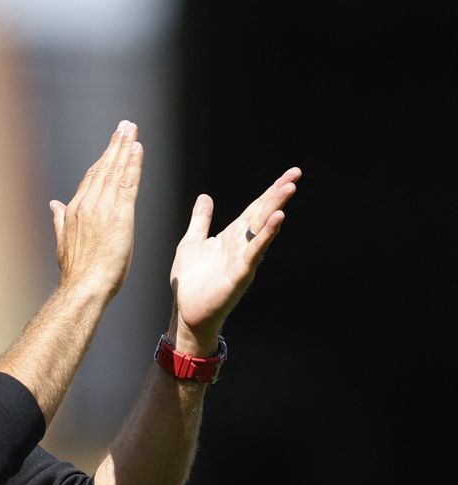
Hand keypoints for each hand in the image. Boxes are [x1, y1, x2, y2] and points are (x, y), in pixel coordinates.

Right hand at [49, 120, 143, 299]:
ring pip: (116, 171)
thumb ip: (59, 220)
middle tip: (124, 127)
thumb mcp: (62, 242)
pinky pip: (128, 183)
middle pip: (103, 168)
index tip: (111, 145)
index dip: (102, 159)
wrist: (83, 286)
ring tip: (132, 131)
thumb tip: (53, 204)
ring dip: (125, 148)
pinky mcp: (120, 215)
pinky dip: (133, 165)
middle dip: (115, 145)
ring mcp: (103, 208)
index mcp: (75, 210)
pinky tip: (138, 150)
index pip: (91, 178)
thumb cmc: (76, 271)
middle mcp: (88, 204)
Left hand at [169, 167, 301, 354]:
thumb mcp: (192, 242)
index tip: (289, 174)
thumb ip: (201, 220)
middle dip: (278, 193)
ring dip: (275, 208)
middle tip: (296, 173)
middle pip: (262, 213)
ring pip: (262, 228)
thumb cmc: (191, 282)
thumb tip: (205, 197)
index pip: (255, 208)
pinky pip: (255, 250)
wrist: (187, 311)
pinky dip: (266, 235)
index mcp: (232, 236)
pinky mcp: (241, 273)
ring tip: (288, 188)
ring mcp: (243, 258)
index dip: (269, 191)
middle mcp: (241, 245)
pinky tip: (276, 219)